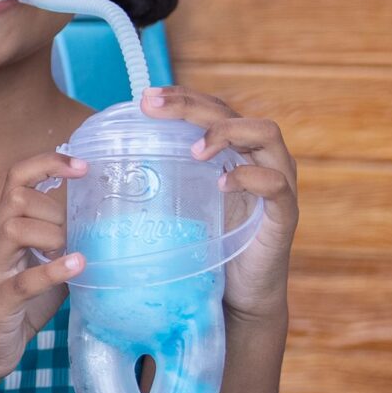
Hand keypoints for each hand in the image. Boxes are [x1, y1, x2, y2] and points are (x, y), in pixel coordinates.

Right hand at [0, 150, 88, 386]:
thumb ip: (64, 244)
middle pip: (16, 198)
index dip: (47, 163)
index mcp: (1, 227)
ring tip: (73, 253)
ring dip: (52, 236)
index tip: (83, 166)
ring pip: (13, 228)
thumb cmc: (16, 305)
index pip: (16, 177)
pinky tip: (78, 266)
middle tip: (76, 235)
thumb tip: (108, 229)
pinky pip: (24, 280)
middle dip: (54, 210)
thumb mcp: (40, 265)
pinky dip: (54, 270)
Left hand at [142, 86, 299, 322]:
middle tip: (152, 107)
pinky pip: (275, 183)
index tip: (145, 97)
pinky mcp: (285, 214)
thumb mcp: (182, 207)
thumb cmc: (210, 247)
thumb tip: (106, 166)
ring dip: (225, 132)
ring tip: (194, 149)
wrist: (242, 296)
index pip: (212, 108)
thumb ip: (164, 182)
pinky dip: (248, 177)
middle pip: (232, 112)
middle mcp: (261, 158)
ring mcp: (279, 183)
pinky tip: (221, 183)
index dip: (182, 96)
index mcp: (235, 152)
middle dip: (191, 105)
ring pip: (264, 133)